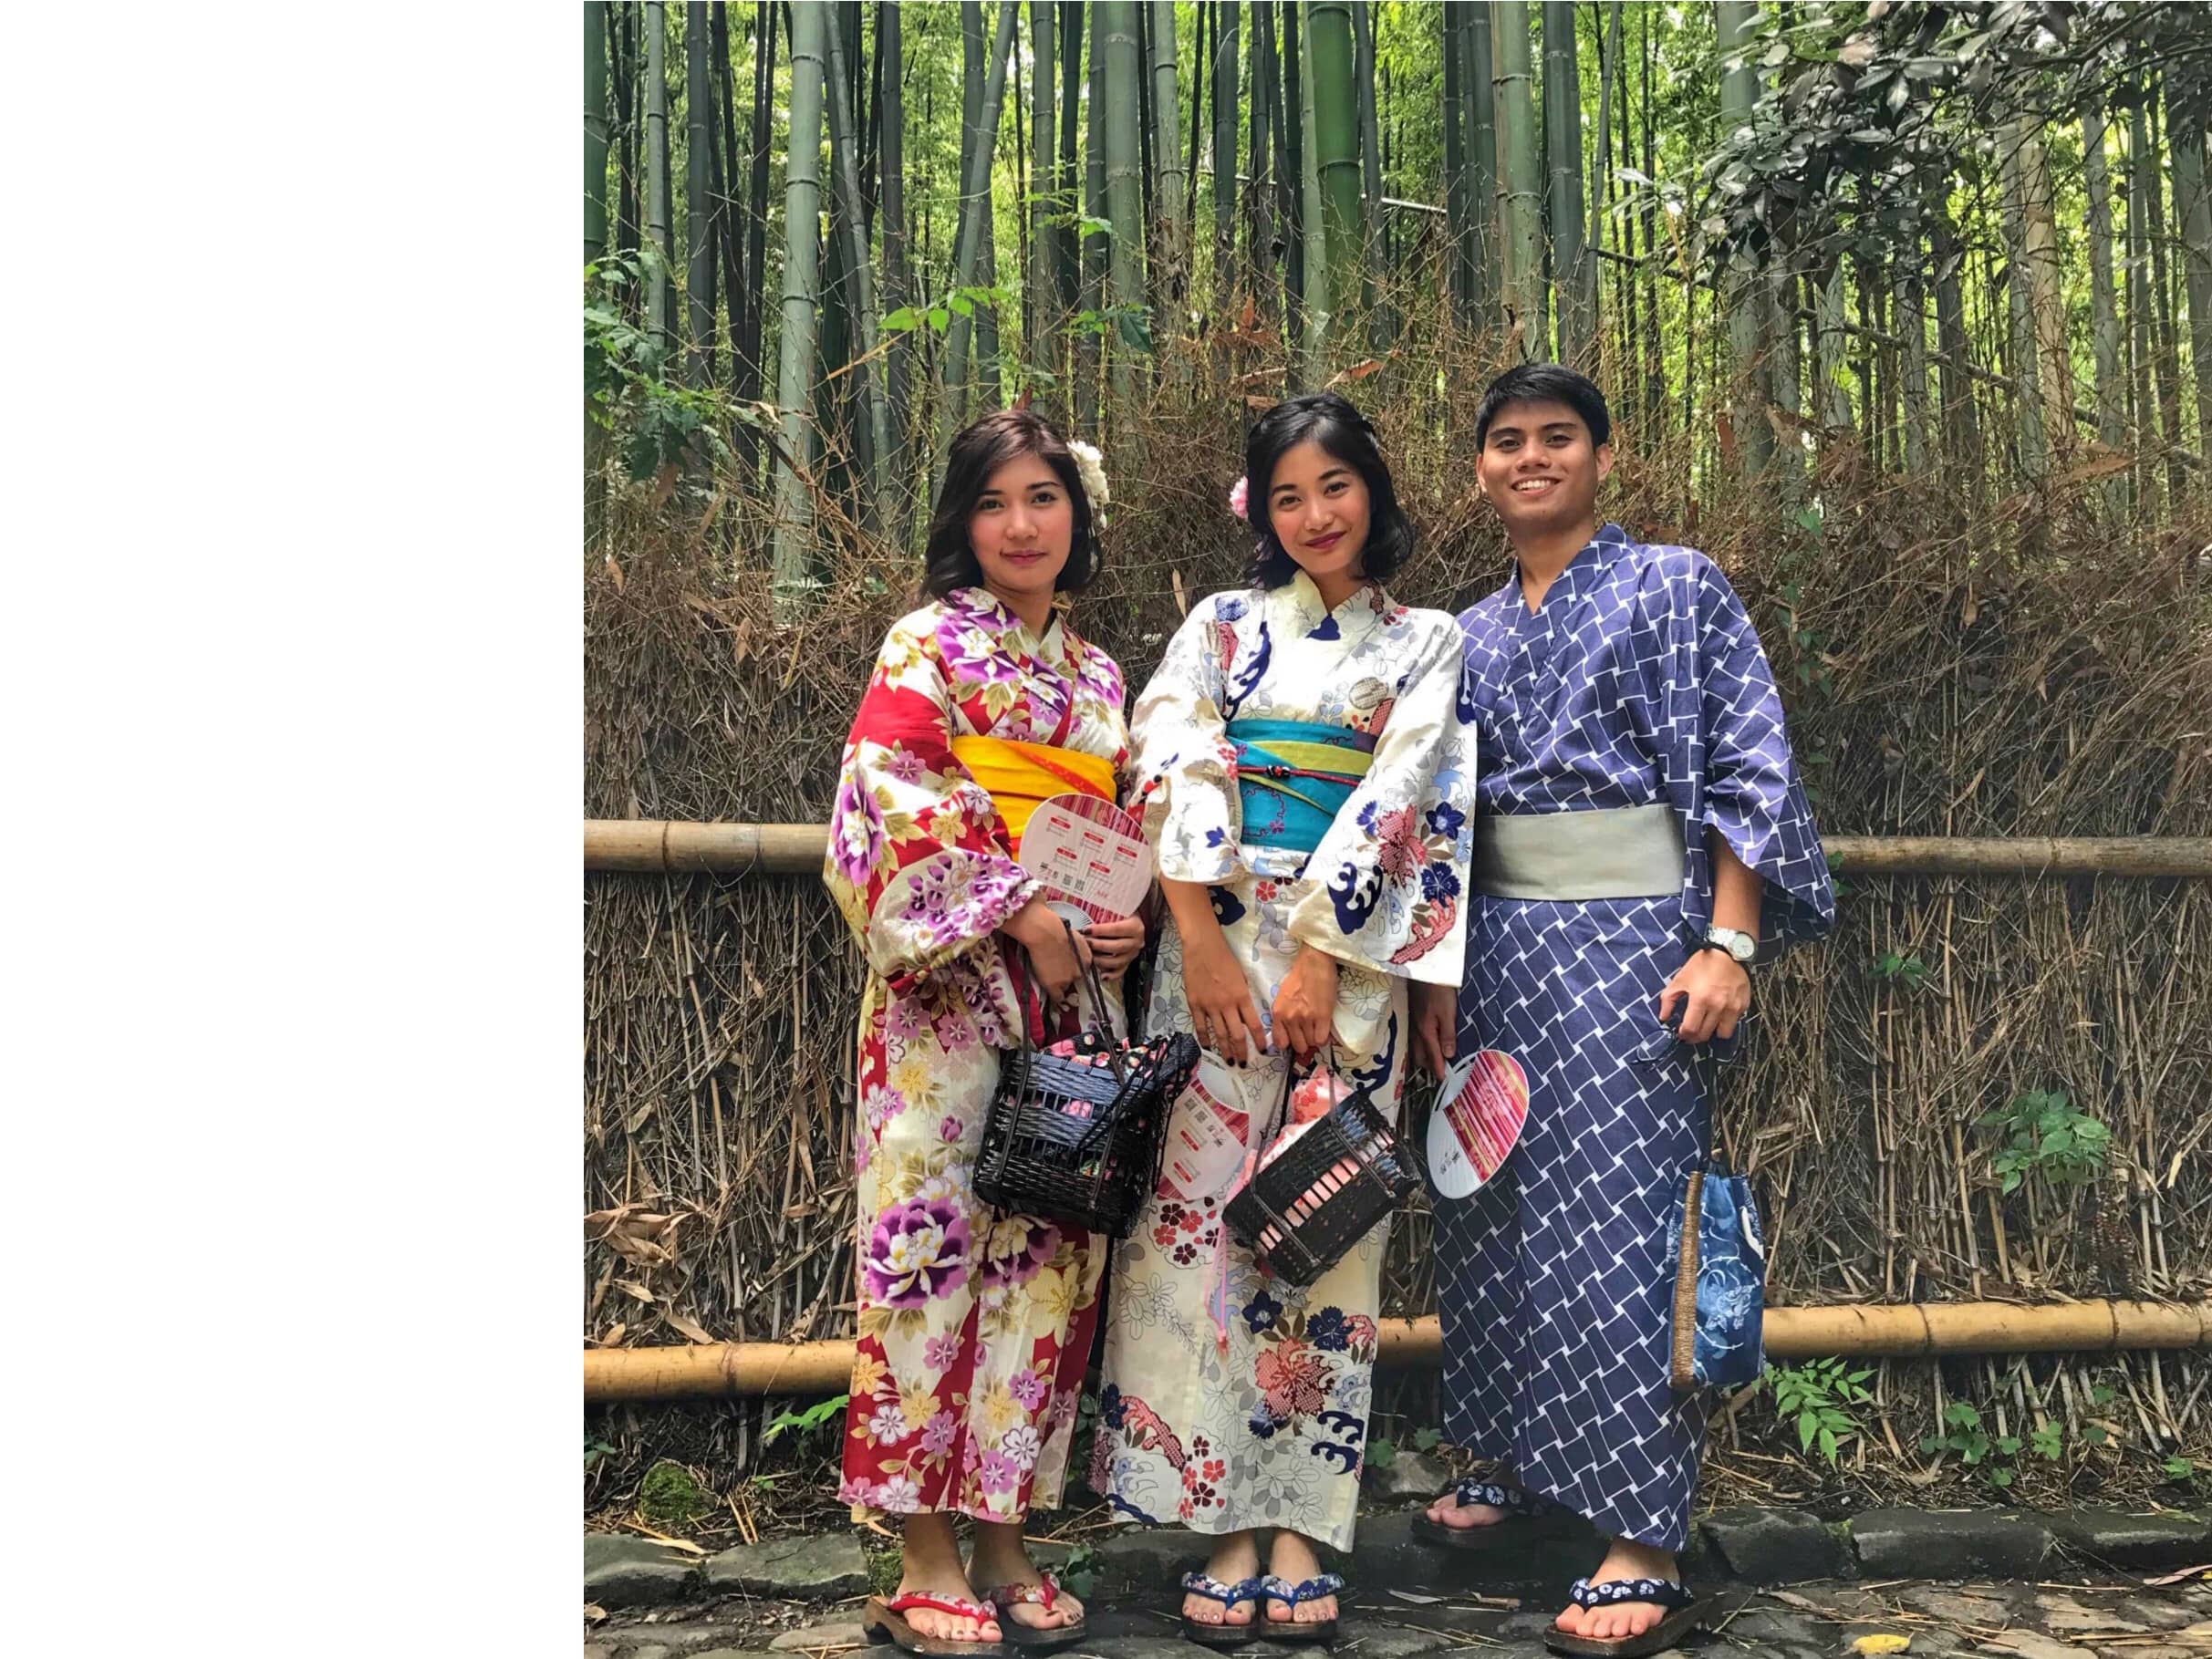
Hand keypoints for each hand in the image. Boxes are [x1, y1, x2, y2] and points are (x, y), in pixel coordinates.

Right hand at [1003, 897, 1092, 1002]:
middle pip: (1075, 979)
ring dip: (1059, 983)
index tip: (1069, 970)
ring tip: (1049, 975)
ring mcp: (1068, 979)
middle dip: (1067, 976)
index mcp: (1087, 958)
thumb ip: (1077, 948)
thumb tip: (1071, 951)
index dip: (1074, 969)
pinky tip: (1051, 993)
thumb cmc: (1055, 928)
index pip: (1084, 970)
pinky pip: (1057, 997)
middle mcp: (1081, 971)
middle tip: (1057, 970)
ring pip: (1065, 987)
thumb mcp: (1074, 937)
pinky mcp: (1055, 985)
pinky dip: (1055, 996)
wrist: (1045, 932)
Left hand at [1083, 912, 1145, 980]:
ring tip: (1089, 955)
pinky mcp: (1129, 962)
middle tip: (1085, 942)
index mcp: (1135, 927)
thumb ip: (1104, 911)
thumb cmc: (1123, 914)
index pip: (1117, 929)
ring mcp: (1133, 953)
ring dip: (1101, 960)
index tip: (1087, 930)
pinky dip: (1111, 975)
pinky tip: (1102, 975)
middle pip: (1117, 947)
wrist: (1132, 921)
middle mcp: (1137, 941)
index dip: (1101, 930)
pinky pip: (1120, 971)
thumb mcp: (1118, 908)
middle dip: (1098, 946)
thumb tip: (1086, 910)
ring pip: (1117, 961)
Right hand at [1183, 927, 1267, 1063]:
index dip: (1259, 1040)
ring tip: (1229, 1061)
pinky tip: (1208, 1047)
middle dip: (1241, 1051)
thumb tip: (1245, 1014)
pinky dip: (1205, 1039)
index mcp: (1242, 996)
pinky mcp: (1195, 1004)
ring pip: (1219, 1034)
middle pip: (1236, 1035)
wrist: (1202, 946)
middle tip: (1243, 1063)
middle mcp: (1227, 1004)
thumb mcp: (1242, 976)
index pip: (1254, 1024)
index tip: (1262, 1051)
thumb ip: (1244, 996)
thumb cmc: (1225, 958)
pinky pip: (1201, 1026)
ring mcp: (1209, 1006)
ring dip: (1225, 1050)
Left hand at [1270, 947, 1340, 1058]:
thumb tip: (1289, 1032)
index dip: (1289, 1043)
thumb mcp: (1282, 997)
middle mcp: (1290, 1018)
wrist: (1314, 964)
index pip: (1280, 1043)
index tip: (1295, 1039)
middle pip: (1298, 1046)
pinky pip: (1322, 1040)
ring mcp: (1306, 1018)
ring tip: (1317, 1026)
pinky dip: (1324, 1037)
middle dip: (1305, 1042)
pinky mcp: (1322, 1017)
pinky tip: (1324, 1028)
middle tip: (1309, 1032)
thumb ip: (1283, 1015)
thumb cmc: (1298, 977)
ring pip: (1311, 1043)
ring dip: (1315, 1038)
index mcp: (1278, 1013)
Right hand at [1411, 980, 1457, 1079]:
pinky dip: (1418, 1045)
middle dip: (1428, 1065)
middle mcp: (1415, 1029)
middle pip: (1419, 1054)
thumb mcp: (1448, 1011)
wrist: (1422, 968)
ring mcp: (1411, 1021)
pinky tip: (1422, 1042)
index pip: (1432, 1055)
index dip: (1438, 1069)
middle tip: (1438, 1071)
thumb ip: (1448, 1034)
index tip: (1442, 1080)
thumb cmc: (1438, 988)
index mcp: (1426, 1031)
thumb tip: (1448, 1055)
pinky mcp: (1410, 1013)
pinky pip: (1412, 1036)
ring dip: (1422, 1056)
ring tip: (1430, 1061)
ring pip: (1414, 1046)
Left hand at [1658, 948, 1751, 1043]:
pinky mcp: (1744, 1005)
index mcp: (1700, 1000)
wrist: (1728, 953)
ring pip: (1723, 1033)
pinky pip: (1734, 1022)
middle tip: (1691, 1032)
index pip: (1691, 1029)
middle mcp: (1718, 1007)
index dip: (1684, 1035)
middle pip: (1705, 1035)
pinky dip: (1726, 1022)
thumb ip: (1669, 999)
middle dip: (1695, 1037)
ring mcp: (1733, 1007)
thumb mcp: (1680, 979)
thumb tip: (1663, 1017)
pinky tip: (1719, 1013)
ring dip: (1713, 1032)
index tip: (1681, 1033)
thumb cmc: (1702, 964)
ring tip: (1707, 1025)